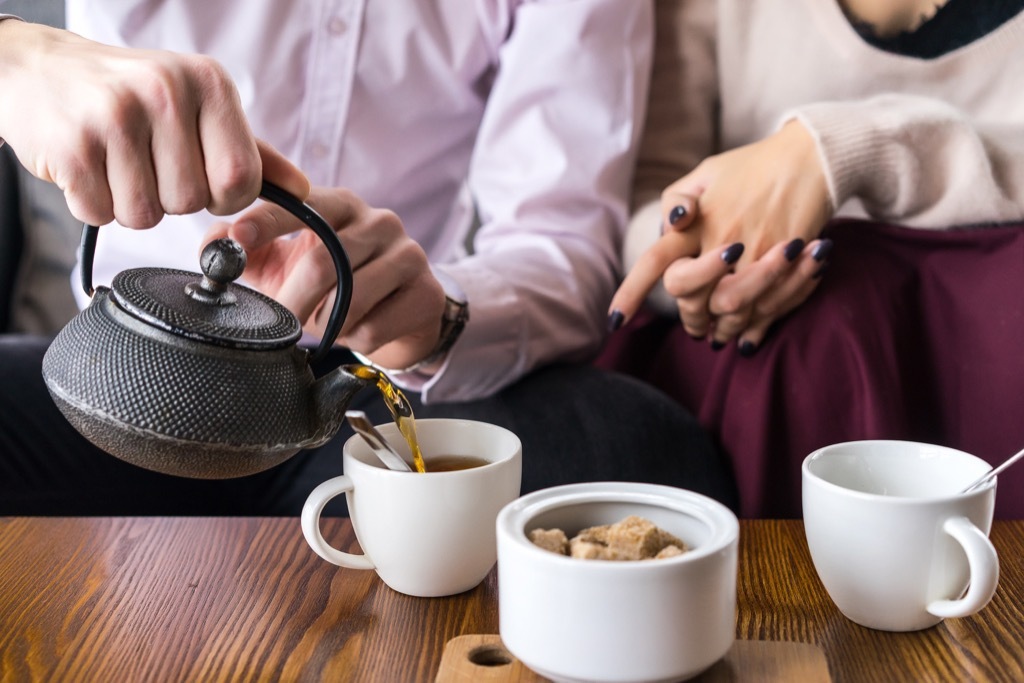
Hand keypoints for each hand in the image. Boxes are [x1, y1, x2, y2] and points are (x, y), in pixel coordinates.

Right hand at [0, 21, 307, 227]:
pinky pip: (101, 214)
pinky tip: (89, 167)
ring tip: (116, 163)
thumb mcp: (198, 107)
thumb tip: (303, 190)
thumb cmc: (128, 93)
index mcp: (208, 83)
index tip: (200, 176)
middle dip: (170, 198)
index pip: (241, 179)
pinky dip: (94, 204)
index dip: (222, 195)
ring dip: (130, 204)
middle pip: (191, 202)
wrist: (39, 70)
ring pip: (147, 216)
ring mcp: (115, 117)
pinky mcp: (72, 145)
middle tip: (145, 162)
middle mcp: (165, 92)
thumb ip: (254, 152)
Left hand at [204, 187, 445, 369]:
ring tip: (324, 324)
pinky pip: (374, 327)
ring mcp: (408, 254)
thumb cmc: (337, 286)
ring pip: (350, 299)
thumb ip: (249, 251)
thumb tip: (212, 243)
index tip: (237, 238)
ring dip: (326, 323)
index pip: (301, 204)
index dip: (266, 221)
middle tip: (275, 325)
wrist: (404, 316)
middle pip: (324, 261)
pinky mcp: (426, 291)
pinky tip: (358, 331)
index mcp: (339, 205)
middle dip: (292, 300)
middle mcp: (378, 221)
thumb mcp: (288, 265)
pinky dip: (355, 340)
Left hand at [609, 120, 833, 347]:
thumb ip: (676, 201)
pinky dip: (754, 328)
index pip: (654, 261)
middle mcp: (720, 239)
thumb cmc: (750, 167)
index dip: (631, 293)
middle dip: (690, 318)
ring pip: (728, 311)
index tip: (614, 321)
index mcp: (695, 221)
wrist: (811, 156)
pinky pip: (765, 308)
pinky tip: (747, 335)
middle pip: (691, 298)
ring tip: (718, 335)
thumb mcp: (704, 173)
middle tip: (695, 325)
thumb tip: (669, 228)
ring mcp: (754, 252)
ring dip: (721, 329)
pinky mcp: (786, 261)